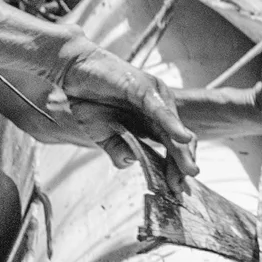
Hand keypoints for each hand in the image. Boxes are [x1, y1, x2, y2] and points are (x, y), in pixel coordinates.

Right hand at [50, 40, 197, 174]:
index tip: (175, 189)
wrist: (73, 73)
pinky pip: (158, 108)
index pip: (171, 148)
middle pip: (178, 140)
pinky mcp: (142, 87)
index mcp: (150, 123)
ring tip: (188, 168)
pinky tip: (181, 137)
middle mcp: (158, 111)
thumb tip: (130, 162)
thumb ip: (117, 149)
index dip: (174, 169)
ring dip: (182, 150)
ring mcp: (152, 98)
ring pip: (173, 127)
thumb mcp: (102, 134)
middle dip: (182, 164)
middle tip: (182, 186)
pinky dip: (171, 124)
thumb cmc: (90, 100)